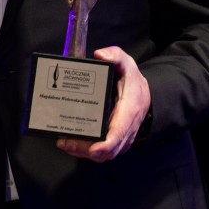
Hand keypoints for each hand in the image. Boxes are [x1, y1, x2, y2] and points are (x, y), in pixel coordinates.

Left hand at [55, 46, 150, 162]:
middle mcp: (126, 129)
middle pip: (108, 149)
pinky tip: (70, 143)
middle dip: (86, 150)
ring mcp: (121, 138)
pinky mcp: (115, 140)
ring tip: (63, 143)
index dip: (106, 144)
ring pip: (103, 154)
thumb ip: (115, 56)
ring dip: (82, 152)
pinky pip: (102, 151)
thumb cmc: (132, 81)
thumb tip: (100, 54)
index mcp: (129, 111)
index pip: (119, 133)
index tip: (94, 149)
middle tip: (65, 143)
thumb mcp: (127, 64)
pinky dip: (85, 150)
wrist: (144, 95)